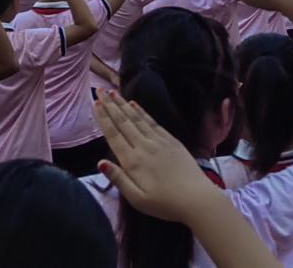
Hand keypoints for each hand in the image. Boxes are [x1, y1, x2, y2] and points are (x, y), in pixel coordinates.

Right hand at [94, 91, 222, 223]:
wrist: (197, 198)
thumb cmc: (165, 203)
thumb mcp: (137, 199)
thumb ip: (118, 179)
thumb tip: (100, 162)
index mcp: (132, 161)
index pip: (113, 134)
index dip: (103, 118)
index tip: (95, 103)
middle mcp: (143, 146)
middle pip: (123, 122)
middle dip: (109, 105)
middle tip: (99, 90)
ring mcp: (158, 141)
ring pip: (136, 118)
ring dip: (122, 104)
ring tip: (112, 92)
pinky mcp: (171, 140)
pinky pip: (152, 121)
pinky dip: (141, 111)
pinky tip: (134, 104)